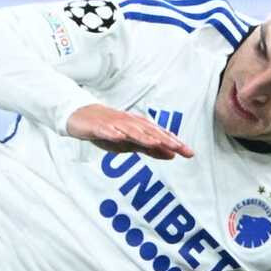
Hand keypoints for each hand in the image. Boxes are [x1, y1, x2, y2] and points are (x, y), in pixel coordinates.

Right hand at [65, 104, 194, 158]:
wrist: (81, 116)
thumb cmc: (109, 130)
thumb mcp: (131, 142)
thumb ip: (151, 148)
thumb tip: (172, 154)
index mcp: (139, 127)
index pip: (159, 134)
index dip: (174, 143)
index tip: (189, 153)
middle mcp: (129, 123)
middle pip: (148, 131)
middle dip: (164, 139)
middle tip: (178, 147)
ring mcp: (113, 124)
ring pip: (130, 130)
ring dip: (142, 136)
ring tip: (154, 142)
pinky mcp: (97, 126)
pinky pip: (105, 130)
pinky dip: (113, 133)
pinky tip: (118, 137)